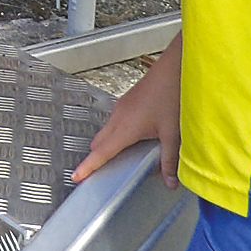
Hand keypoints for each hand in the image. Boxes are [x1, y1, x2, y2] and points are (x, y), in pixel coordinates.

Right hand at [71, 47, 181, 188]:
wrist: (174, 69)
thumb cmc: (171, 95)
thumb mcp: (172, 134)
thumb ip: (169, 160)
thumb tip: (170, 181)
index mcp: (125, 127)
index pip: (101, 152)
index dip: (88, 166)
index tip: (77, 176)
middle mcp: (118, 116)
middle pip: (99, 143)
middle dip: (97, 157)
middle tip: (100, 172)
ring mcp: (121, 107)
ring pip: (107, 131)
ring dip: (110, 145)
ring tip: (126, 156)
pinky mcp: (127, 101)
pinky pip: (115, 122)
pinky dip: (119, 133)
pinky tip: (138, 136)